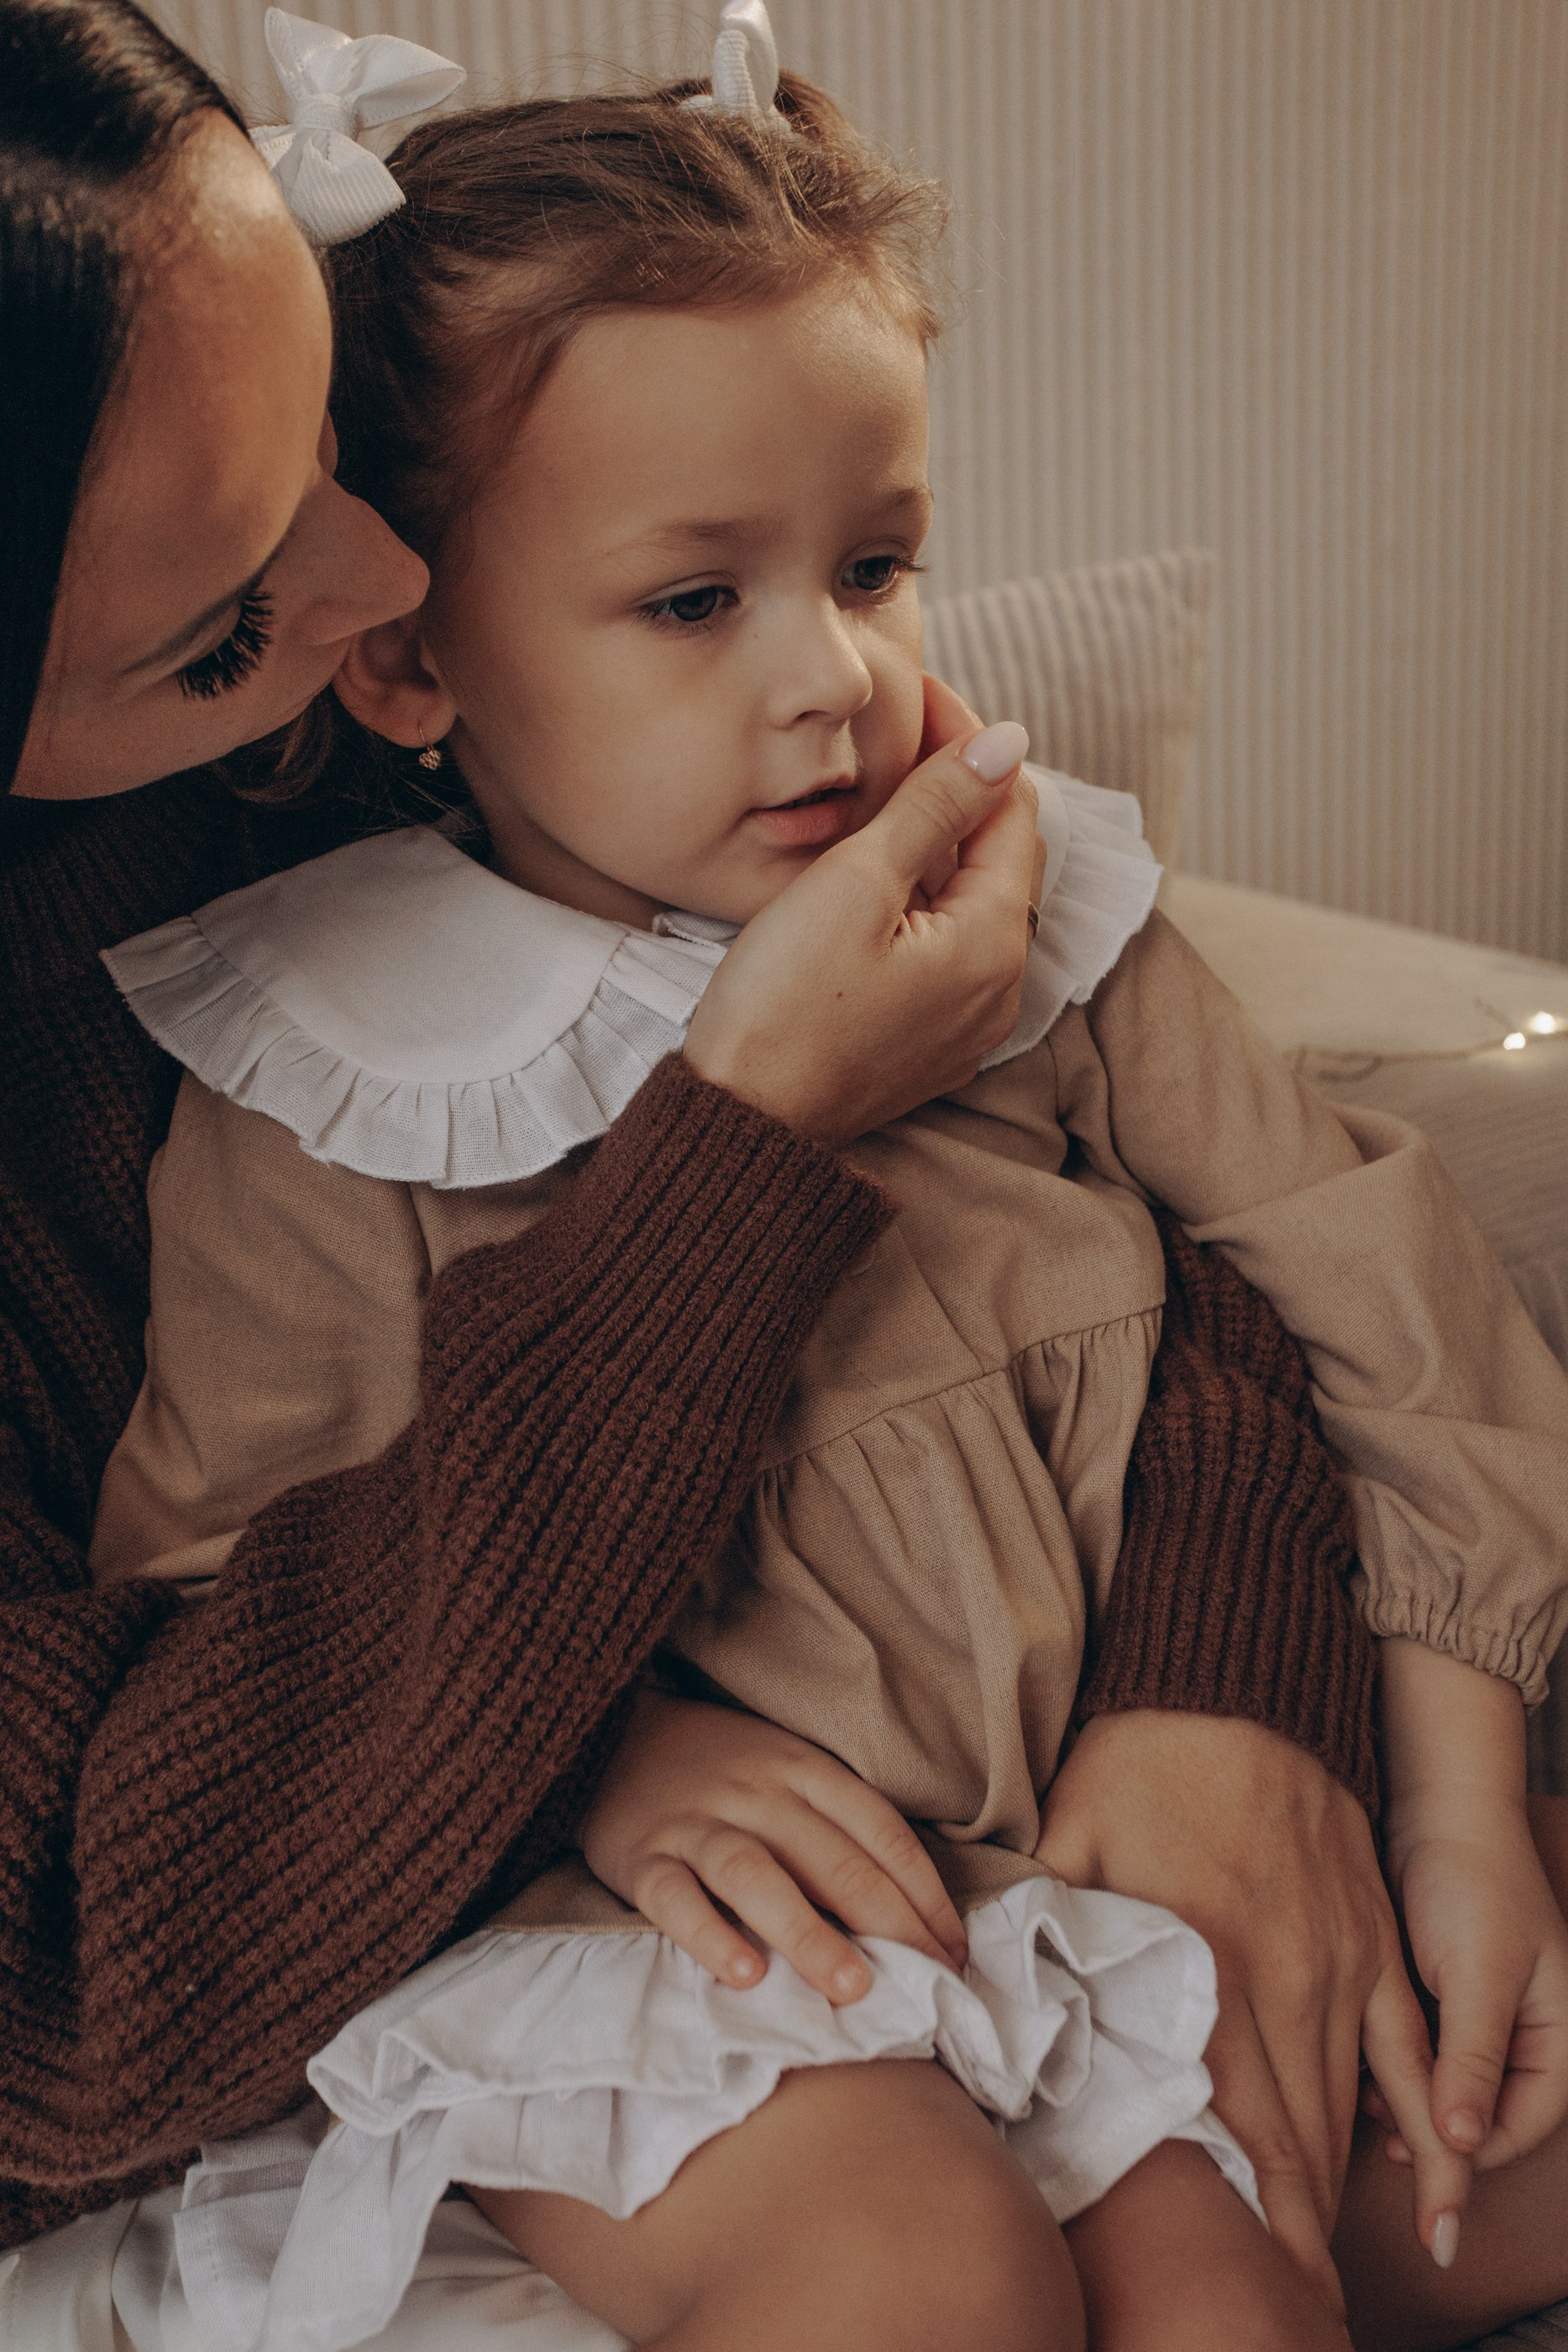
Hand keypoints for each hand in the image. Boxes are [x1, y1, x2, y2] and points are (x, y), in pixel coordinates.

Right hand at [582, 1689, 967, 2004]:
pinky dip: (711, 1936)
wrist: (611, 1734)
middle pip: (832, 1859)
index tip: (955, 1955)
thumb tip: (909, 1916)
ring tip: (852, 1989)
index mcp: (803, 1768)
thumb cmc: (720, 1768)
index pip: (880, 1832)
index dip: (925, 1896)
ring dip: (810, 1935)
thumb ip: (835, 1828)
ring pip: (758, 1877)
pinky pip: (676, 1899)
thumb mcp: (786, 1771)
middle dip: (889, 1926)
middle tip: (930, 1987)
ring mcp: (695, 1823)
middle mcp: (755, 1791)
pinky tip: (745, 1975)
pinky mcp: (639, 1858)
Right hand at [684, 676, 1043, 1146]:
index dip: (969, 740)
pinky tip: (877, 877)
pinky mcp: (925, 1046)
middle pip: (999, 856)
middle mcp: (1000, 988)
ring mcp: (965, 1024)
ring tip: (883, 792)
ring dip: (939, 843)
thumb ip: (934, 808)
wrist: (742, 1124)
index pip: (1011, 808)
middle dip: (959, 788)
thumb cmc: (782, 1007)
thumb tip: (1006, 742)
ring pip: (971, 903)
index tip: (919, 693)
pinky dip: (924, 900)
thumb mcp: (855, 884)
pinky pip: (946, 951)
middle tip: (899, 732)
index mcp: (994, 941)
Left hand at [1034, 1710, 1452, 2315]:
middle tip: (1294, 2307)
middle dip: (1297, 2232)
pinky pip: (1407, 2044)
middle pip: (1304, 2134)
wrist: (1238, 1680)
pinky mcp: (1375, 1933)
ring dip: (1343, 2186)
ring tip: (1329, 2268)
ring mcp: (1344, 1958)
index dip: (1257, 2216)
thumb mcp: (1070, 1836)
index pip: (1240, 2122)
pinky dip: (1414, 2112)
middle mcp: (1288, 1977)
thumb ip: (1041, 1927)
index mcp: (1208, 1963)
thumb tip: (988, 2001)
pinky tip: (1414, 2167)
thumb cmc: (1142, 1759)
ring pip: (1354, 2100)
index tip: (1261, 2284)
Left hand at [1368, 1640, 1567, 2253]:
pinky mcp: (1441, 1993)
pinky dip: (1396, 2062)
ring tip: (1363, 2099)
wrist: (1436, 1806)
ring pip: (1449, 2084)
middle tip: (1381, 2134)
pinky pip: (1423, 2049)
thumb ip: (1473, 2059)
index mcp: (1556, 2034)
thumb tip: (1462, 2145)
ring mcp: (1482, 2013)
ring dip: (1411, 2098)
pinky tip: (1356, 2062)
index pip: (1524, 2122)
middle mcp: (1524, 2030)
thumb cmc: (1471, 1882)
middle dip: (1437, 2128)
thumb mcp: (1478, 1976)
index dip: (1476, 2150)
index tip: (1421, 2159)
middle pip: (1486, 2110)